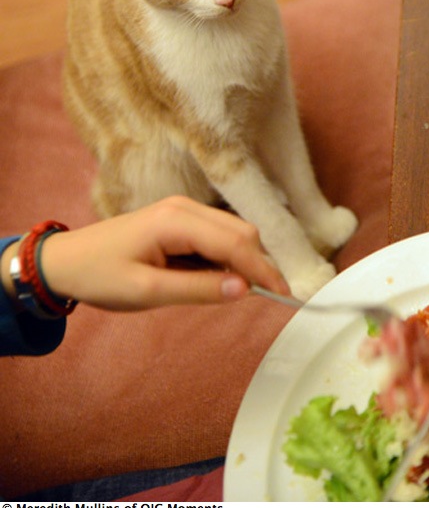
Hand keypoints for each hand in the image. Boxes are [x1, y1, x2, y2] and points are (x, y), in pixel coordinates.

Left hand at [37, 196, 289, 309]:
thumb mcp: (147, 291)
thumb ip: (198, 289)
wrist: (65, 261)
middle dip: (258, 263)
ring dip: (242, 261)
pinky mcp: (180, 219)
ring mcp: (183, 210)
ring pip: (233, 231)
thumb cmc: (100, 275)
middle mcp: (185, 207)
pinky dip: (225, 257)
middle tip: (263, 299)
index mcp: (176, 221)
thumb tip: (244, 290)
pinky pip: (217, 235)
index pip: (236, 243)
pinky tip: (212, 278)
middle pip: (242, 231)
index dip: (263, 269)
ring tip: (228, 292)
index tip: (284, 295)